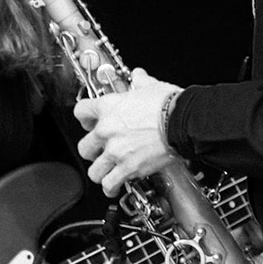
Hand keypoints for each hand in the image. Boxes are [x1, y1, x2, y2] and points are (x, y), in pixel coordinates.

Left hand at [75, 69, 180, 196]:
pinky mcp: (128, 168)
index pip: (80, 112)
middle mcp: (106, 131)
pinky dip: (111, 187)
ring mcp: (115, 151)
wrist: (182, 122)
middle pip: (84, 147)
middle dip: (92, 151)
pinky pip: (110, 184)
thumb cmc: (169, 105)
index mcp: (108, 108)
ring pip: (94, 170)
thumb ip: (140, 82)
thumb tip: (139, 76)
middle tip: (101, 151)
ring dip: (100, 172)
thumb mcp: (151, 86)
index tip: (90, 123)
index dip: (85, 119)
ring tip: (108, 172)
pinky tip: (115, 186)